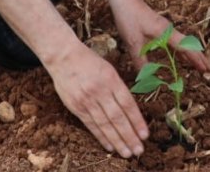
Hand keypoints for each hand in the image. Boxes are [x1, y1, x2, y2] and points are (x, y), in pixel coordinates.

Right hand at [44, 43, 149, 157]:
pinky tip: (110, 146)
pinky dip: (101, 137)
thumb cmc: (89, 61)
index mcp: (111, 79)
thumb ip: (118, 88)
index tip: (145, 135)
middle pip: (117, 117)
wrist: (63, 56)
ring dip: (117, 141)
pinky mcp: (75, 107)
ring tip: (127, 153)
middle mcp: (100, 91)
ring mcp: (87, 100)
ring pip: (105, 124)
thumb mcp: (109, 69)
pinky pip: (91, 125)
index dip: (137, 121)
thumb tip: (130, 110)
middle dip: (129, 136)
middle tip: (139, 150)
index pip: (128, 104)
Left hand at [113, 0, 209, 72]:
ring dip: (192, 54)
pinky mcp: (161, 28)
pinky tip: (181, 58)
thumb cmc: (129, 18)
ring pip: (184, 43)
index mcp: (166, 33)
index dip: (196, 59)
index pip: (186, 48)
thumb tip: (146, 79)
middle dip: (200, 57)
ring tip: (199, 66)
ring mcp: (166, 28)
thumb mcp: (133, 43)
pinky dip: (182, 51)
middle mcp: (169, 30)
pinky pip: (176, 41)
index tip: (206, 69)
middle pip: (190, 45)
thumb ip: (140, 61)